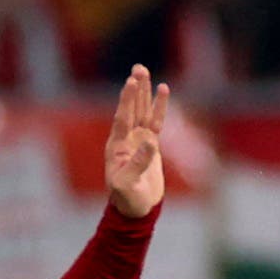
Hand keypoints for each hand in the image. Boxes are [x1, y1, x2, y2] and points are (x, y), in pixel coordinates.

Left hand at [104, 64, 167, 218]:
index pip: (123, 118)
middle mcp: (126, 139)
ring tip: (144, 71)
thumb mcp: (129, 185)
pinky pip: (155, 121)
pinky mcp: (151, 144)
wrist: (136, 209)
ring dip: (144, 93)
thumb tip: (151, 142)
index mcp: (117, 147)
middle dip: (135, 89)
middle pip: (132, 109)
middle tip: (138, 69)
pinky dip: (159, 107)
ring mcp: (138, 140)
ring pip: (143, 111)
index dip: (127, 100)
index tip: (131, 82)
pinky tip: (162, 90)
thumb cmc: (128, 200)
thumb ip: (138, 163)